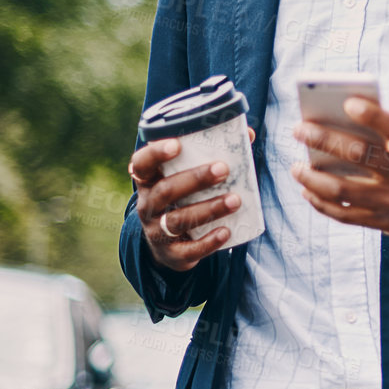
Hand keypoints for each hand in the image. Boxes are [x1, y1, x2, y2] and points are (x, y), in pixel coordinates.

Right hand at [130, 136, 246, 271]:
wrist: (169, 245)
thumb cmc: (184, 199)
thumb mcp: (188, 179)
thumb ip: (212, 156)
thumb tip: (247, 134)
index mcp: (149, 181)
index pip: (141, 164)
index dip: (155, 153)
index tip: (176, 144)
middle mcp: (148, 206)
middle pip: (165, 191)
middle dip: (195, 179)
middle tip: (223, 169)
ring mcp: (157, 231)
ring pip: (179, 220)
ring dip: (209, 209)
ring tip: (236, 200)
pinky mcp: (172, 254)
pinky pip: (189, 250)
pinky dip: (208, 241)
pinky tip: (227, 232)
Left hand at [292, 98, 388, 245]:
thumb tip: (342, 121)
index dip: (374, 115)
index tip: (348, 102)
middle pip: (360, 156)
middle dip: (324, 140)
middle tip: (299, 129)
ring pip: (343, 190)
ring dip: (312, 177)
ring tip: (296, 167)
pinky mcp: (384, 223)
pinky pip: (345, 215)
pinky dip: (321, 203)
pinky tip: (307, 191)